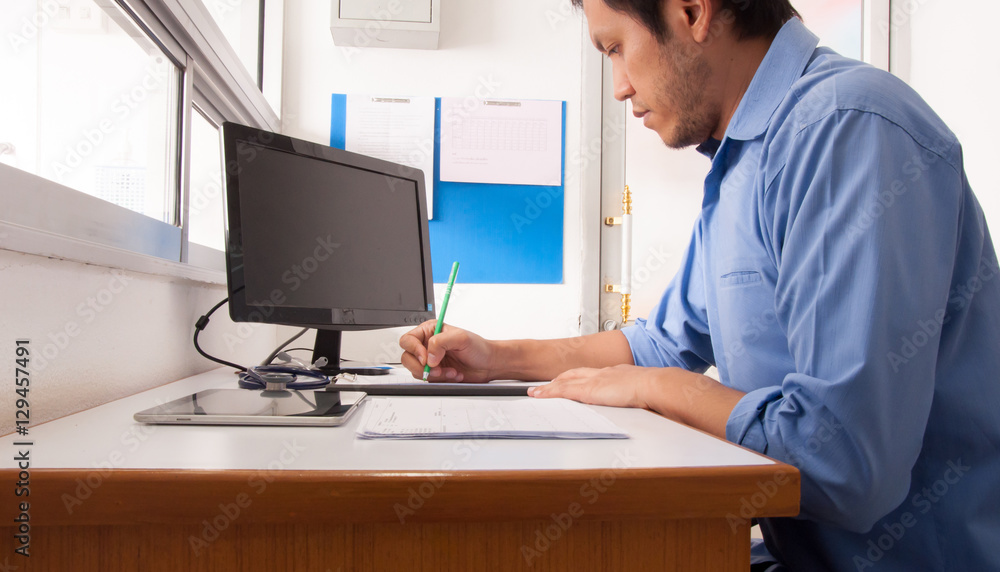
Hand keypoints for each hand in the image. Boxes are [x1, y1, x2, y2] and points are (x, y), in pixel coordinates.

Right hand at [399, 320, 495, 381]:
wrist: (488, 364)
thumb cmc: (478, 347)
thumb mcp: (461, 338)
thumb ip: (441, 342)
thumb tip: (429, 356)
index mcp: (430, 331)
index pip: (408, 340)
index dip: (414, 350)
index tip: (426, 358)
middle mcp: (427, 345)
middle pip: (408, 358)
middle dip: (422, 366)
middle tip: (437, 369)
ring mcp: (430, 361)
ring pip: (417, 371)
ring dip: (435, 375)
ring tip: (451, 371)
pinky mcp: (435, 374)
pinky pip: (428, 380)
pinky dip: (441, 380)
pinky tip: (453, 375)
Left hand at [527, 365, 654, 408]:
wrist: (653, 385)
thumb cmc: (653, 389)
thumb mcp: (641, 389)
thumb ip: (634, 394)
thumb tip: (639, 401)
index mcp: (614, 373)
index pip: (590, 373)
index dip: (576, 376)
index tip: (569, 380)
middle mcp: (601, 373)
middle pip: (573, 374)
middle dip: (558, 379)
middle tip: (546, 385)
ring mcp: (593, 381)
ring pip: (564, 382)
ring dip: (549, 387)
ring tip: (536, 392)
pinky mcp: (588, 391)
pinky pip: (562, 391)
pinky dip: (549, 393)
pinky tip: (540, 395)